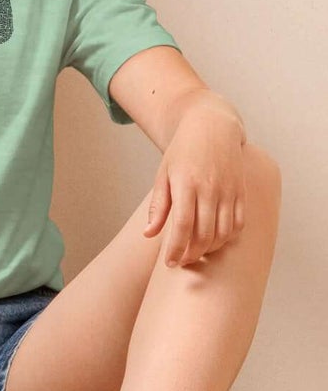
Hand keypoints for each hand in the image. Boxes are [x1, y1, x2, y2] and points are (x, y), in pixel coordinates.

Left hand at [144, 111, 247, 266]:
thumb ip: (158, 206)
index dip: (176, 249)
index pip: (182, 226)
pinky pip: (239, 224)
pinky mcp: (242, 192)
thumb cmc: (182, 152)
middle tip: (181, 262)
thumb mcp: (163, 175)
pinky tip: (215, 241)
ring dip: (210, 249)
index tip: (170, 263)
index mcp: (186, 184)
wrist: (212, 127)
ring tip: (195, 253)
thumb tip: (148, 234)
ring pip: (224, 232)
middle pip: (204, 234)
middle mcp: (211, 189)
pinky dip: (228, 238)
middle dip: (192, 254)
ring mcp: (229, 191)